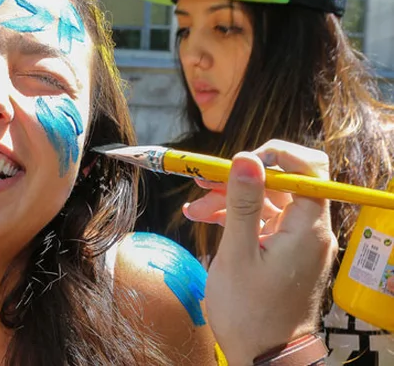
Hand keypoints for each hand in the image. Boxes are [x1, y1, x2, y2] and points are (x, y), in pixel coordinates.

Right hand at [202, 140, 337, 363]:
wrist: (264, 357)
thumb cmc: (250, 312)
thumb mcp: (239, 253)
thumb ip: (243, 203)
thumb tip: (246, 157)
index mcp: (307, 227)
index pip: (308, 168)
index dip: (274, 155)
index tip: (238, 161)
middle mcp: (308, 230)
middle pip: (280, 183)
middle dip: (240, 178)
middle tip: (203, 179)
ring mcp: (295, 241)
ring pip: (264, 201)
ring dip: (229, 198)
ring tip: (194, 208)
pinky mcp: (281, 252)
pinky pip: (259, 221)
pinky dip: (233, 217)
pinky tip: (203, 219)